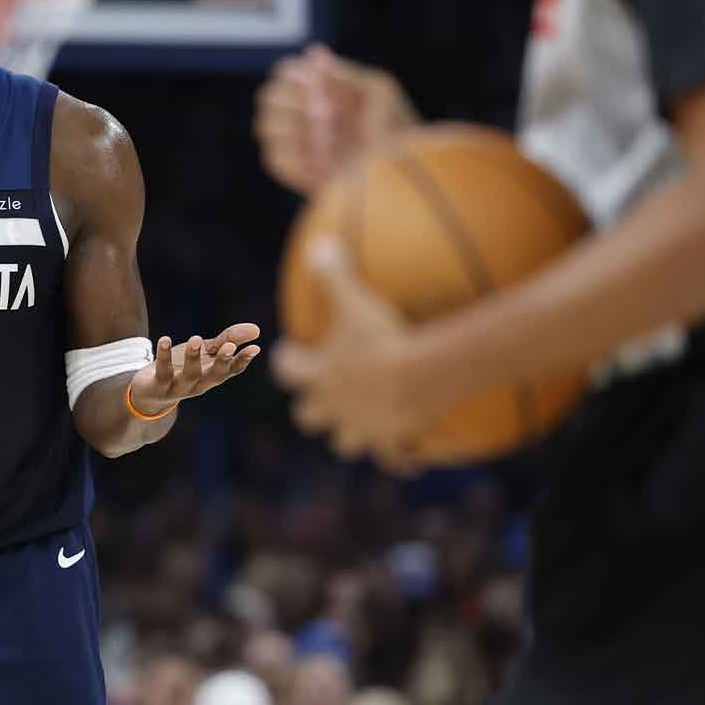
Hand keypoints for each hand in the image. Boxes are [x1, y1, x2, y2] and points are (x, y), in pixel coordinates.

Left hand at [127, 323, 262, 414]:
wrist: (150, 393)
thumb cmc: (183, 368)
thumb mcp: (206, 352)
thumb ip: (228, 340)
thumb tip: (257, 329)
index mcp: (213, 375)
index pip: (232, 370)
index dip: (243, 360)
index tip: (255, 348)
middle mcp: (200, 384)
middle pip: (214, 375)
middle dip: (222, 361)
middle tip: (229, 346)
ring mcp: (179, 387)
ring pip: (190, 375)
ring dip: (193, 357)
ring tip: (196, 338)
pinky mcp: (159, 386)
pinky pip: (163, 372)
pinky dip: (163, 356)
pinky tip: (164, 339)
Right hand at [253, 43, 420, 194]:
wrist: (403, 180)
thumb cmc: (399, 133)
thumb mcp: (379, 93)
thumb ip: (344, 73)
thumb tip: (313, 51)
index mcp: (324, 94)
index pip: (285, 73)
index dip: (294, 74)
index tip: (316, 82)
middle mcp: (306, 118)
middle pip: (267, 97)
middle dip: (294, 102)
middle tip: (326, 111)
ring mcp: (299, 148)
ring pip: (265, 126)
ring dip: (295, 128)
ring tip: (329, 138)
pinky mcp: (298, 175)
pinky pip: (274, 159)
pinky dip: (296, 156)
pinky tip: (324, 161)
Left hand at [272, 238, 436, 473]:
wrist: (420, 377)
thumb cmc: (382, 338)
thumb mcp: (355, 301)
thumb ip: (334, 274)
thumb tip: (318, 243)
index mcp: (319, 374)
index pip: (288, 370)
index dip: (285, 362)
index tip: (285, 354)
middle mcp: (334, 406)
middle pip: (308, 416)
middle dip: (309, 408)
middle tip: (317, 396)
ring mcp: (362, 428)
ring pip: (343, 443)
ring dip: (347, 436)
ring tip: (357, 428)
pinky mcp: (390, 442)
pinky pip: (394, 459)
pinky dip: (399, 460)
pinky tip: (408, 461)